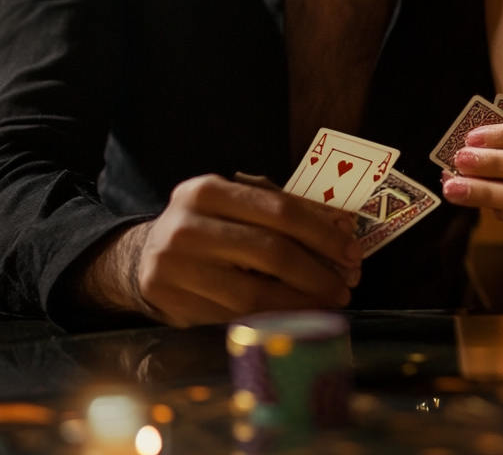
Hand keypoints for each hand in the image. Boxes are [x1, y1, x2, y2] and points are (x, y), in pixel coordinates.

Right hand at [81, 174, 361, 326]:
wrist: (143, 256)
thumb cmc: (209, 224)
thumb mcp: (238, 203)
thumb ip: (286, 210)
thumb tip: (344, 226)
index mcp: (207, 190)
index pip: (279, 211)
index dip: (322, 233)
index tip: (352, 250)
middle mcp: (187, 226)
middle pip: (270, 252)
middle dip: (317, 271)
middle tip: (345, 283)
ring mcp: (174, 267)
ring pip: (254, 293)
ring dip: (300, 302)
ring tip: (328, 302)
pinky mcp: (171, 302)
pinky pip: (234, 317)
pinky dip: (273, 318)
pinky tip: (295, 315)